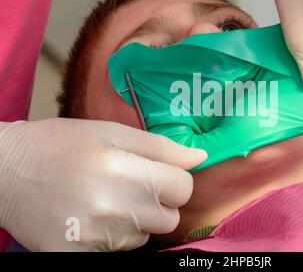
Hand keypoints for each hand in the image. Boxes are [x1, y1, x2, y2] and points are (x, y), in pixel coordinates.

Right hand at [0, 118, 205, 250]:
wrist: (5, 172)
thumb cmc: (59, 144)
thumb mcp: (110, 132)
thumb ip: (160, 147)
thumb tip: (199, 158)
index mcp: (121, 169)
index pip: (182, 188)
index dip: (174, 179)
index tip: (158, 173)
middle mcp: (111, 208)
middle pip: (169, 216)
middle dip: (158, 200)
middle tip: (131, 184)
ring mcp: (94, 237)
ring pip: (146, 235)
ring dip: (136, 219)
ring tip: (107, 198)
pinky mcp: (78, 255)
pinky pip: (119, 250)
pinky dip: (114, 235)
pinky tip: (92, 216)